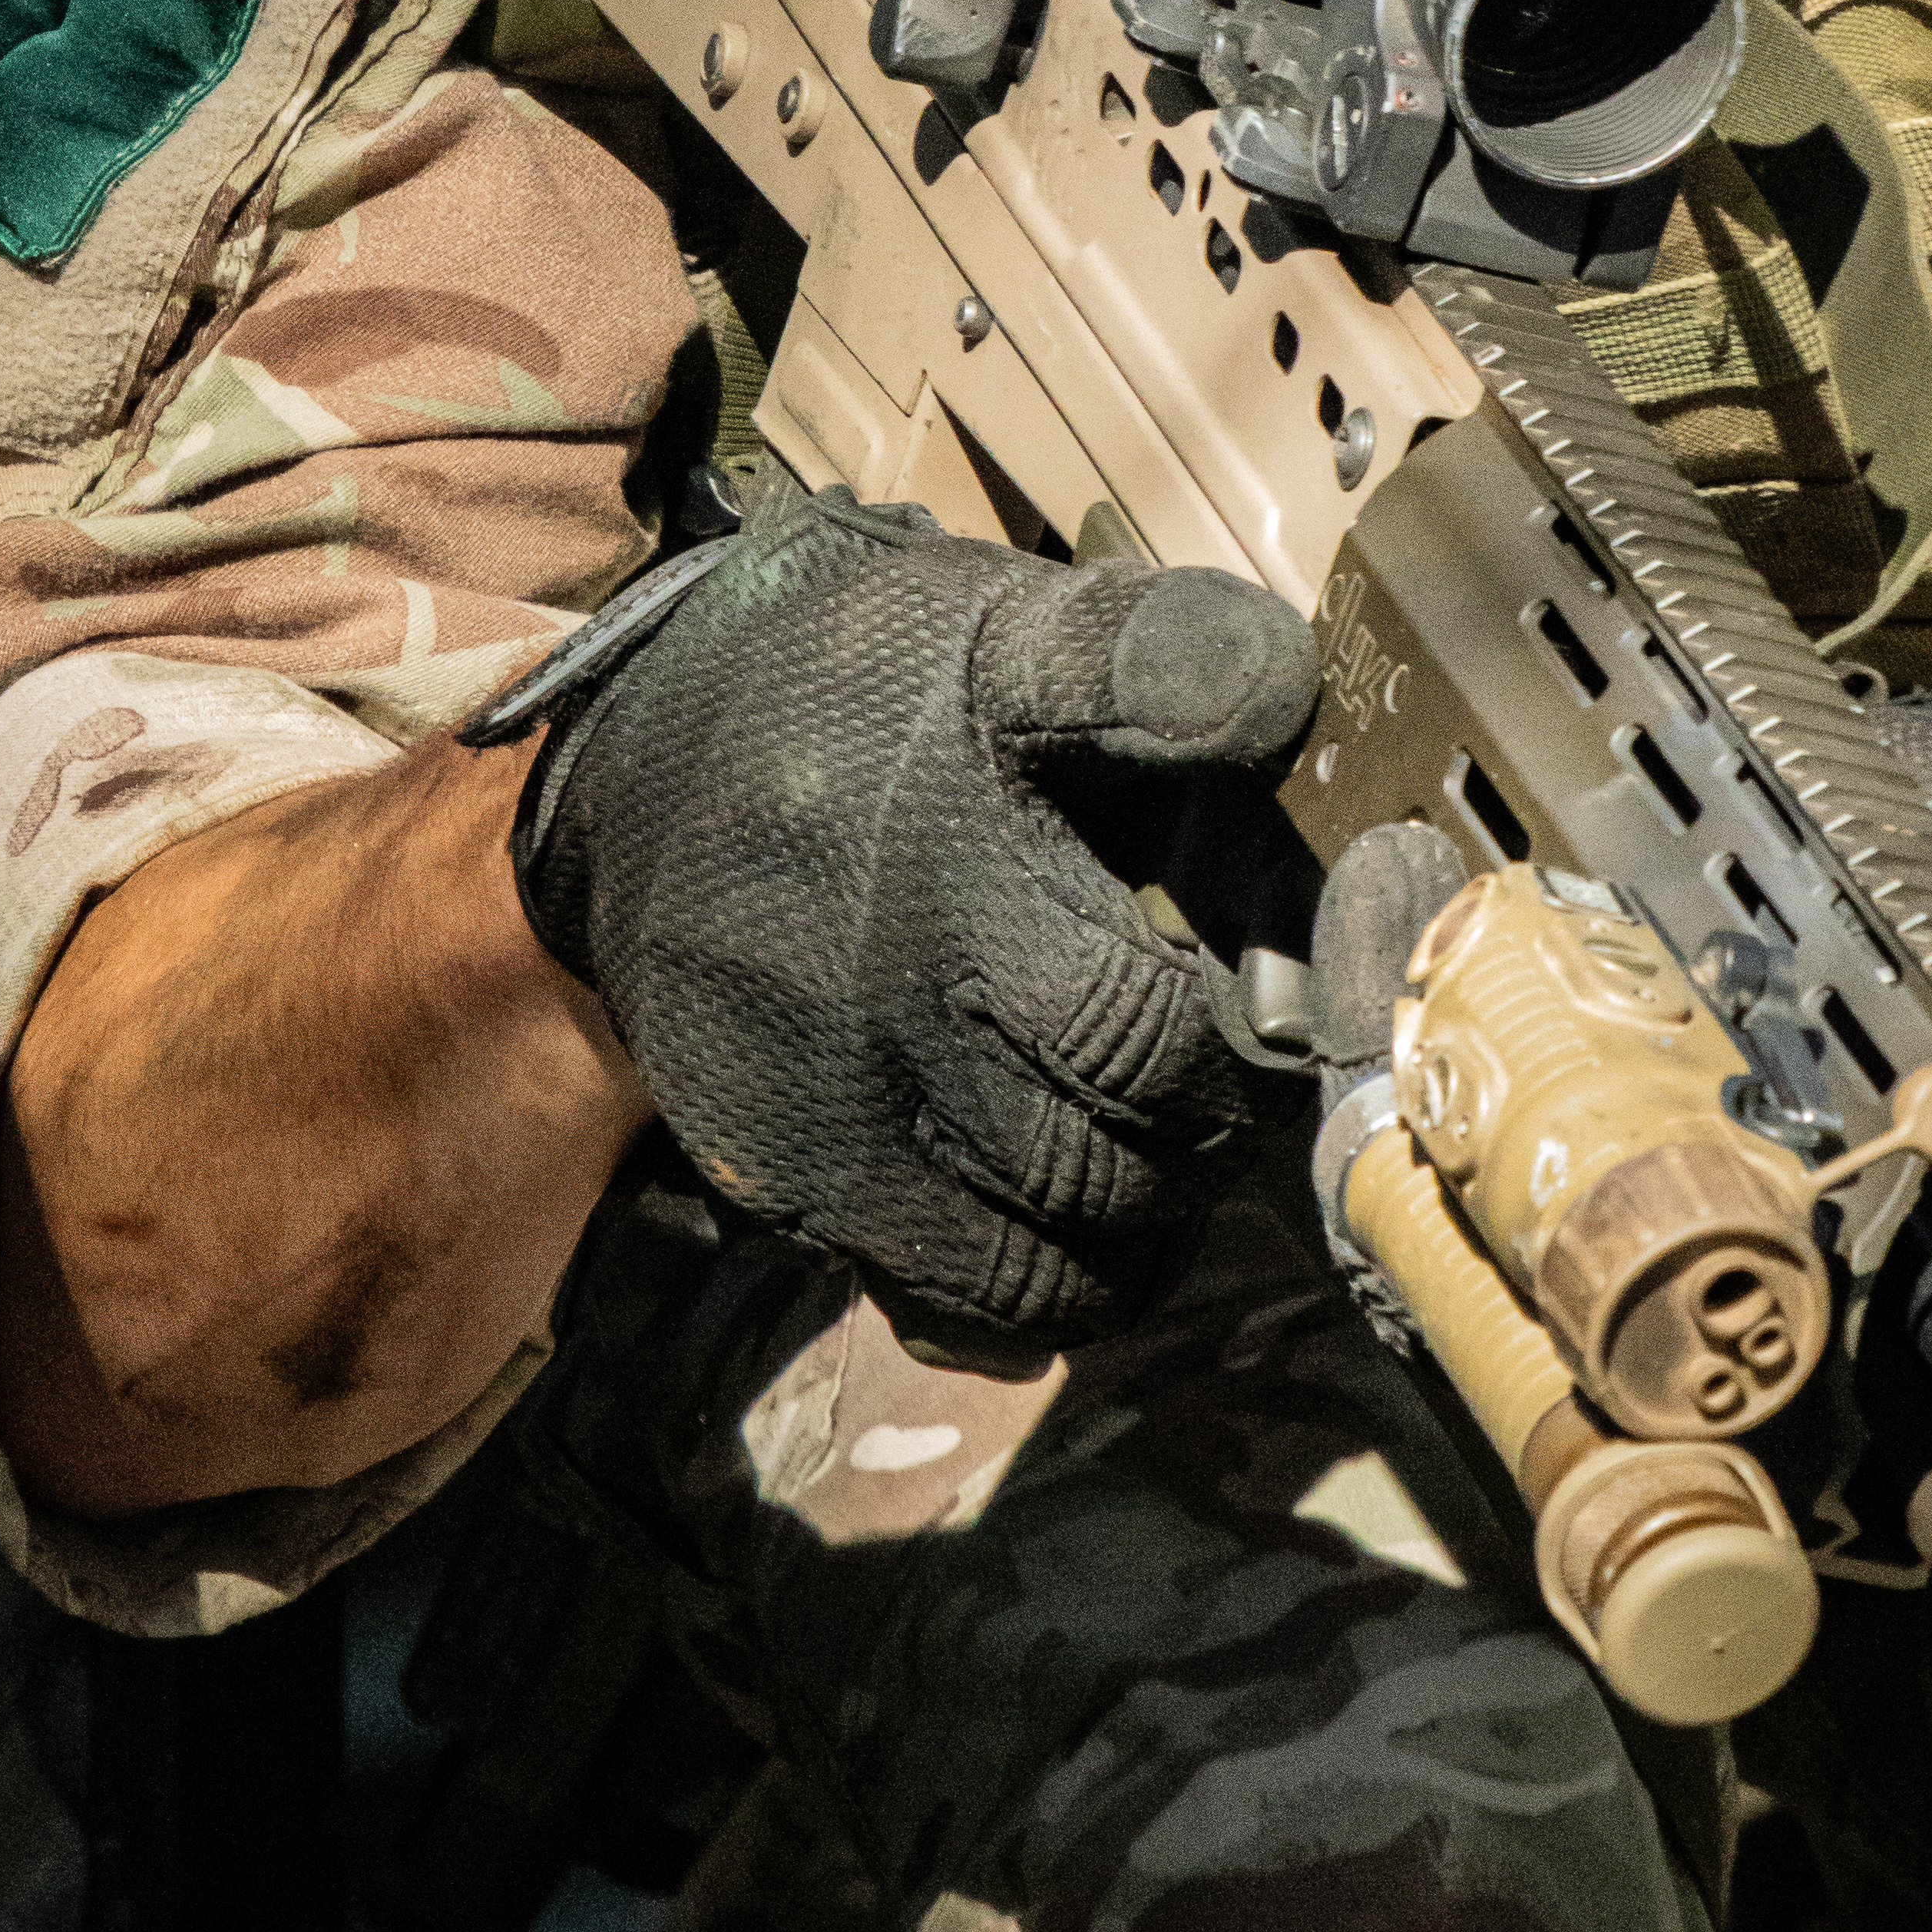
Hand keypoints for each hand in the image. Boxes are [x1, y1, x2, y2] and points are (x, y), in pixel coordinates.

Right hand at [512, 491, 1321, 1339]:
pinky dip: (1047, 1282)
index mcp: (955, 860)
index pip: (1143, 1021)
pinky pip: (963, 1302)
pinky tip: (1069, 1209)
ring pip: (1054, 1250)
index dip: (1246, 1032)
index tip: (1268, 989)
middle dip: (1210, 1124)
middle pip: (1118, 1146)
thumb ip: (1160, 655)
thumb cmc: (869, 691)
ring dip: (1142, 1215)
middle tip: (1225, 1066)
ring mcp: (829, 1116)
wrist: (640, 762)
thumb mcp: (1008, 629)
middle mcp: (884, 1006)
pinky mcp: (789, 1190)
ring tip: (1157, 1133)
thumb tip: (1291, 702)